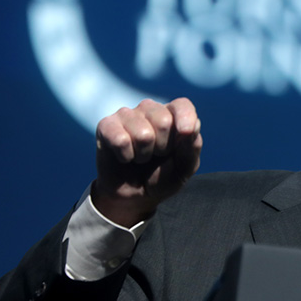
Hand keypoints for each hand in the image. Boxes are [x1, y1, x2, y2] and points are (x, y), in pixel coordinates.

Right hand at [92, 98, 201, 226]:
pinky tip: (125, 157)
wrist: (135, 195)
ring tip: (140, 157)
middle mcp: (150, 110)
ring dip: (143, 155)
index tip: (185, 133)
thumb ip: (192, 147)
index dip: (185, 118)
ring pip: (143, 134)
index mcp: (173, 116)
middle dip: (163, 148)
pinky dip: (126, 156)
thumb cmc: (162, 177)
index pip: (182, 105)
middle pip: (164, 121)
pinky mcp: (107, 125)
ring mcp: (127, 115)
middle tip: (156, 155)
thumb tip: (193, 125)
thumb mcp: (184, 168)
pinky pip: (120, 140)